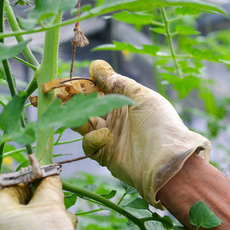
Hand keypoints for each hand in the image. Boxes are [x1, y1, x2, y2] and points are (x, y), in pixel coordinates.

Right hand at [74, 60, 210, 208]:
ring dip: (78, 118)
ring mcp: (109, 136)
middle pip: (88, 107)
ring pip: (84, 125)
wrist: (167, 163)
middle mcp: (115, 118)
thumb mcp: (141, 96)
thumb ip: (117, 81)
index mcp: (124, 102)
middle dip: (75, 101)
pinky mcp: (105, 154)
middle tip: (62, 96)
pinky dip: (93, 138)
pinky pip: (89, 144)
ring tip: (77, 115)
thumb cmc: (160, 125)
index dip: (86, 85)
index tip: (73, 81)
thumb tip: (96, 66)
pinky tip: (105, 135)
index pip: (99, 90)